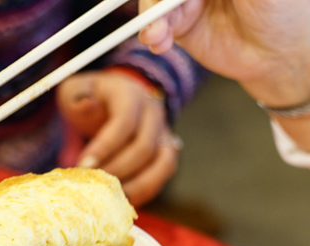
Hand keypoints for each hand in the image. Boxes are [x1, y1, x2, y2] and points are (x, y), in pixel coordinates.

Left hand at [56, 70, 179, 206]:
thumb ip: (77, 97)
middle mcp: (153, 114)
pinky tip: (123, 201)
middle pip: (144, 148)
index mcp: (131, 95)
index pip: (124, 122)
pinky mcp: (165, 153)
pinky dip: (145, 191)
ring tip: (110, 197)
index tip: (83, 166)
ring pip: (162, 164)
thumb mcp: (75, 91)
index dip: (105, 147)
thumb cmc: (89, 100)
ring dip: (135, 185)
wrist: (111, 103)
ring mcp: (164, 134)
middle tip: (92, 185)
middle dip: (116, 170)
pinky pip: (162, 176)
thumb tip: (85, 105)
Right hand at [138, 0, 309, 107]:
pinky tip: (158, 41)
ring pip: (156, 3)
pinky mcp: (182, 27)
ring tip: (156, 35)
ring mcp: (188, 1)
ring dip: (150, 18)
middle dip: (154, 0)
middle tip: (156, 11)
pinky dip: (152, 34)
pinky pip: (157, 27)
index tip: (168, 1)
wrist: (277, 54)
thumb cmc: (281, 9)